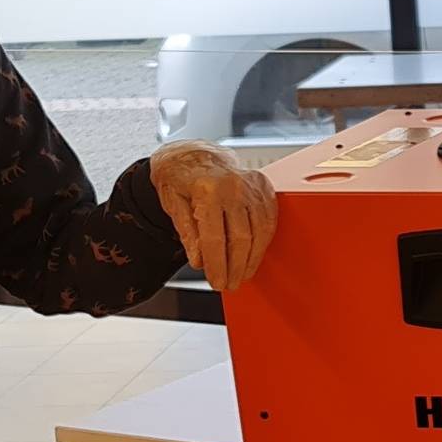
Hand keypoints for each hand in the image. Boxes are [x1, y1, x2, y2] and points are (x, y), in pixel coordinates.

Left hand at [150, 141, 276, 291]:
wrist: (194, 156)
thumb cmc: (181, 180)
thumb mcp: (172, 205)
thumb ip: (187, 233)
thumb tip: (200, 260)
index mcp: (207, 190)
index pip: (214, 238)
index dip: (216, 265)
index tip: (216, 282)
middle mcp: (233, 186)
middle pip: (240, 239)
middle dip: (235, 268)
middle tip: (229, 284)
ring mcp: (251, 186)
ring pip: (259, 233)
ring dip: (251, 260)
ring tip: (242, 275)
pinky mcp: (263, 187)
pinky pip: (269, 220)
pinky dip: (263, 242)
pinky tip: (254, 255)